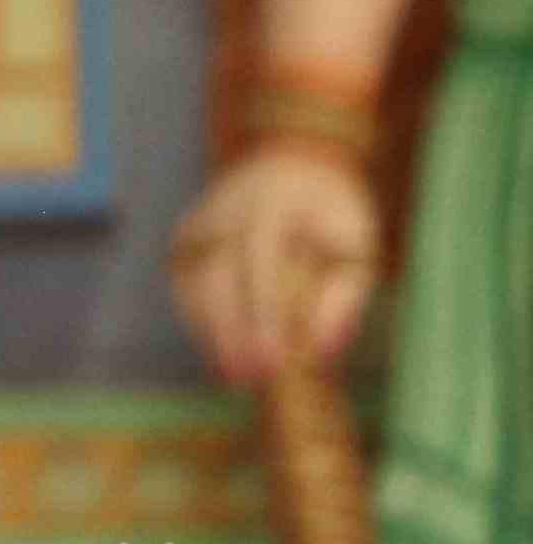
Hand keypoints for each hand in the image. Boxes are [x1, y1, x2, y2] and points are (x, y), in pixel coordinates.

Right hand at [174, 144, 382, 384]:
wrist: (293, 162)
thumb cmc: (333, 211)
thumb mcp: (359, 249)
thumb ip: (343, 301)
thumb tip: (321, 355)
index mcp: (271, 207)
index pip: (260, 266)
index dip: (263, 317)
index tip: (273, 362)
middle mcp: (224, 212)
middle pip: (216, 279)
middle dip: (230, 333)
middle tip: (248, 381)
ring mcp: (198, 223)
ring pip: (192, 285)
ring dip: (209, 332)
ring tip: (233, 375)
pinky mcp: (184, 238)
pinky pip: (185, 285)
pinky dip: (198, 319)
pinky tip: (218, 348)